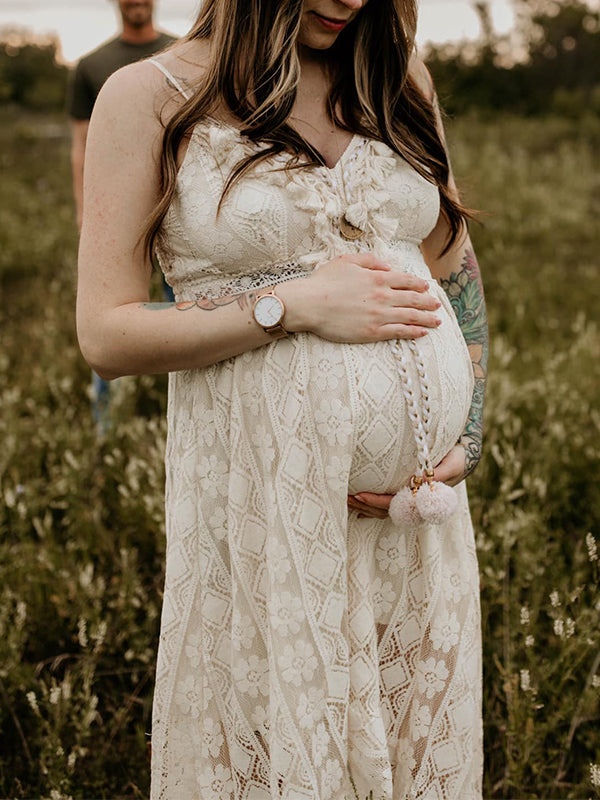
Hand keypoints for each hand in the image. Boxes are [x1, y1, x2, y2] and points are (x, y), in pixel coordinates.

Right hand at [280, 253, 441, 342]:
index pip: (406, 280)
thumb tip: (388, 266)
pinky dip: (413, 332)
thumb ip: (370, 260)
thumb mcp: (346, 260)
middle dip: (428, 302)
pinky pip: (399, 332)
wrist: (309, 304)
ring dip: (426, 319)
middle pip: (413, 299)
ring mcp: (379, 315)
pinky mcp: (372, 332)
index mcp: (377, 277)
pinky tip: (422, 333)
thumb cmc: (324, 282)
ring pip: (410, 316)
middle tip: (437, 305)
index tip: (426, 287)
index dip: (419, 284)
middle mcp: (382, 296)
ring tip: (436, 321)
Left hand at [347, 445, 467, 518]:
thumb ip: (437, 474)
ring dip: (364, 506)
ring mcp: (410, 501)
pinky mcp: (406, 494)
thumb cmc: (457, 458)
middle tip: (344, 496)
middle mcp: (416, 504)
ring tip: (345, 498)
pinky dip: (370, 505)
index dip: (377, 502)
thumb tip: (419, 481)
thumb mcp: (452, 463)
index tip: (360, 495)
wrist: (462, 457)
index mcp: (426, 499)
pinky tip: (356, 503)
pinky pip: (386, 503)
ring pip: (383, 509)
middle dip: (364, 506)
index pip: (397, 504)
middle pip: (385, 510)